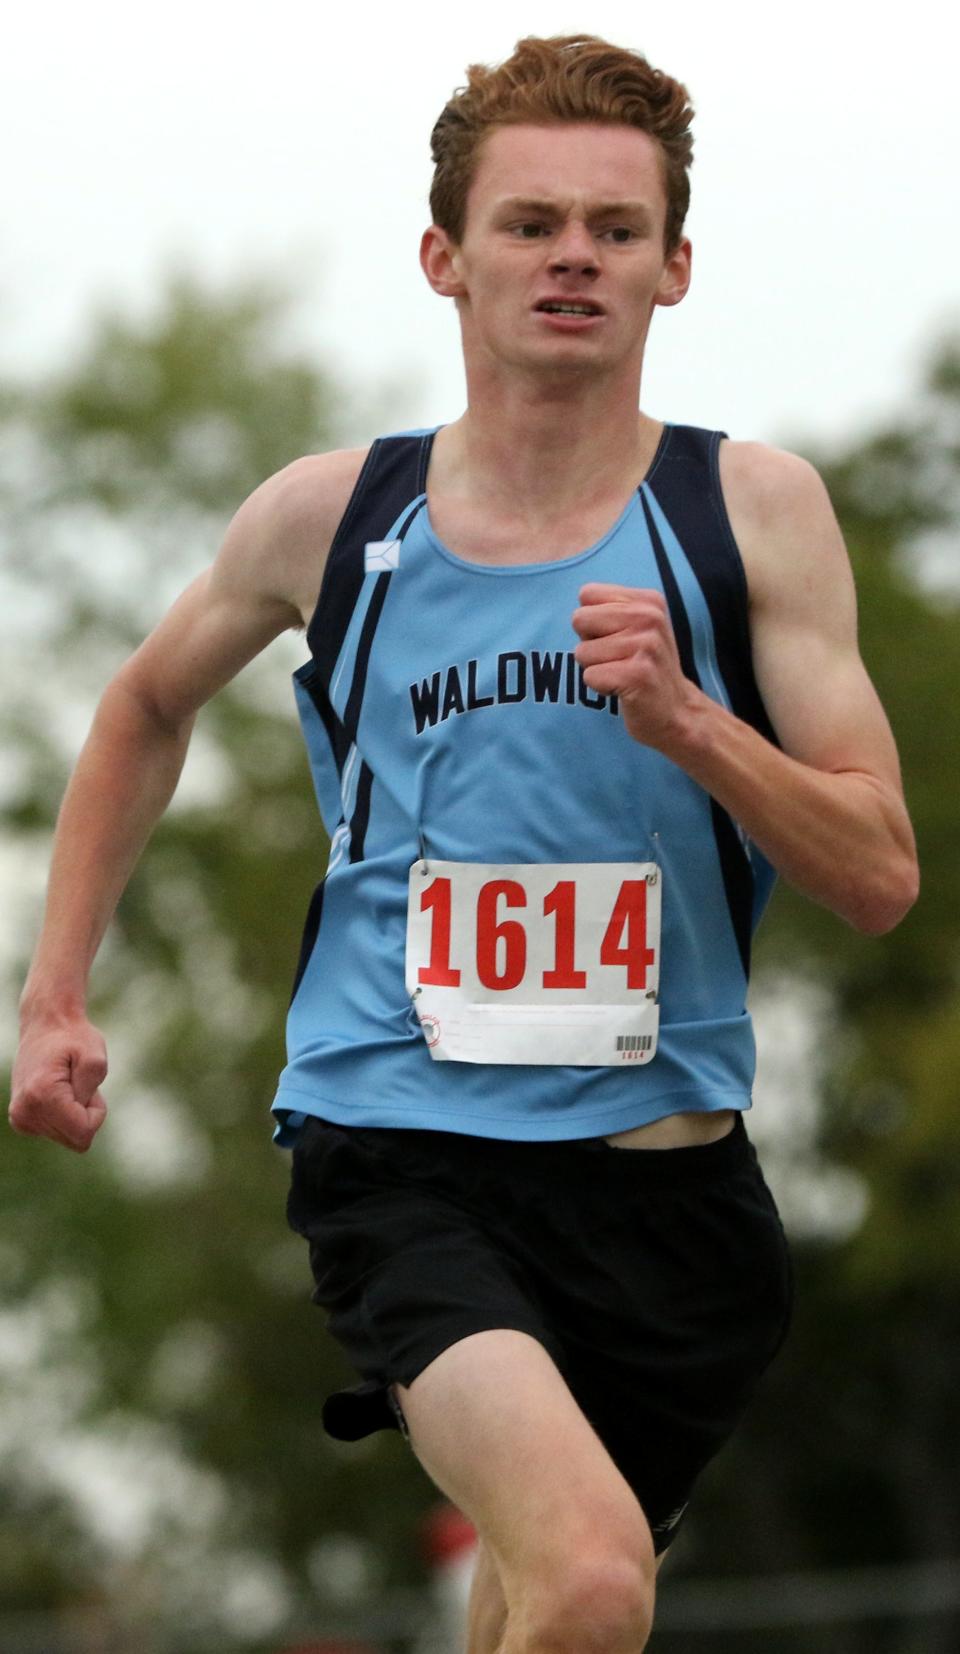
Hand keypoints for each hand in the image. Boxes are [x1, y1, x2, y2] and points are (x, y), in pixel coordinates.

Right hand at [9, 1014, 107, 1152]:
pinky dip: (63, 1115)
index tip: (88, 1086)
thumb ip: (91, 1091)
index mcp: (42, 1097)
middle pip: (75, 1139)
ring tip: (67, 1083)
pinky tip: (57, 1090)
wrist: (45, 1024)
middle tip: (78, 1083)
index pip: (83, 1134)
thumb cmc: (74, 1038)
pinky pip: (56, 1132)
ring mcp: (20, 1118)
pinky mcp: (20, 1119)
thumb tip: (82, 1126)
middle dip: (85, 1114)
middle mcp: (25, 1112)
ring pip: (66, 1137)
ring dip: (75, 1113)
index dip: (96, 1113)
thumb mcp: (95, 1058)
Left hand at [572, 583, 698, 750]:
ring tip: (622, 673)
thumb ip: (608, 609)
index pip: (587, 594)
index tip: (615, 637)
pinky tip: (624, 689)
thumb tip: (577, 613)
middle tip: (617, 658)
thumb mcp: (636, 627)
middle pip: (579, 619)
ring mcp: (645, 646)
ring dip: (596, 668)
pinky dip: (600, 687)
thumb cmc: (645, 667)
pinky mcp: (636, 676)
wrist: (676, 711)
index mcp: (648, 601)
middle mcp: (650, 618)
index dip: (592, 620)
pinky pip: (589, 676)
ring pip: (581, 651)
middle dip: (589, 643)